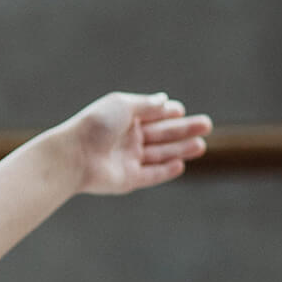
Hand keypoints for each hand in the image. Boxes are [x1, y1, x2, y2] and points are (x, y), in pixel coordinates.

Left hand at [67, 92, 212, 195]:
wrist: (73, 155)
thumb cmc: (95, 126)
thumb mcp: (123, 105)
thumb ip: (146, 105)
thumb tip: (165, 100)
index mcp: (124, 120)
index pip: (152, 116)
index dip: (168, 113)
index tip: (179, 110)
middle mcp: (127, 140)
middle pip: (161, 134)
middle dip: (184, 130)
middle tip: (207, 125)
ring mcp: (127, 160)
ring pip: (159, 155)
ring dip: (181, 150)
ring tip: (201, 145)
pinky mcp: (127, 180)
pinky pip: (150, 175)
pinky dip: (165, 171)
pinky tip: (180, 164)